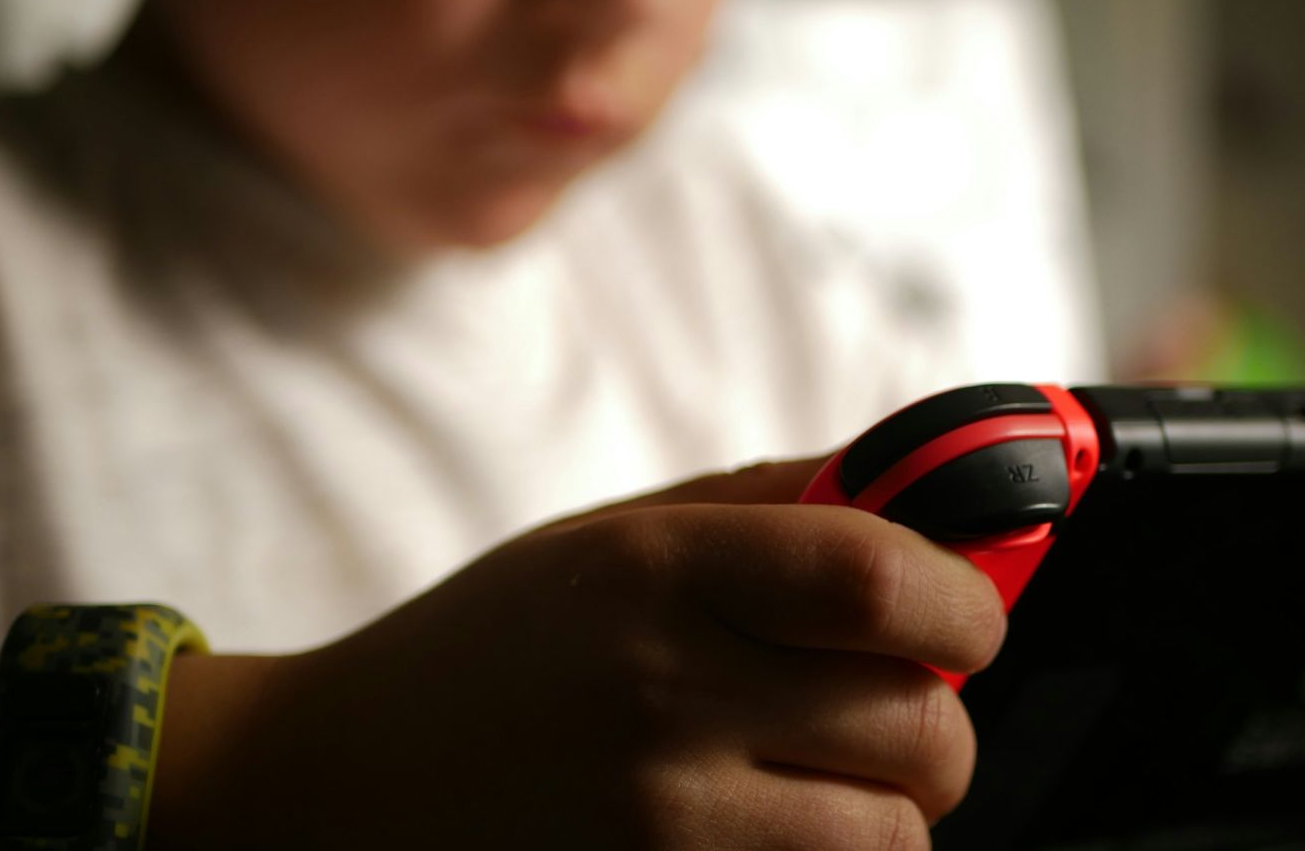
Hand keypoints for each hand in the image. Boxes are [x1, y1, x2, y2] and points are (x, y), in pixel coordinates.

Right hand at [167, 459, 1005, 848]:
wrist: (337, 788)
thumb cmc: (498, 647)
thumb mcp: (617, 537)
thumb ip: (775, 508)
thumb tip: (935, 489)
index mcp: (657, 572)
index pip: (880, 581)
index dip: (965, 603)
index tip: (967, 617)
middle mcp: (662, 699)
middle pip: (920, 727)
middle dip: (936, 722)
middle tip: (884, 710)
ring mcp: (657, 830)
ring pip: (893, 843)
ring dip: (887, 815)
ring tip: (818, 786)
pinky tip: (769, 836)